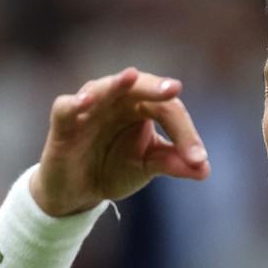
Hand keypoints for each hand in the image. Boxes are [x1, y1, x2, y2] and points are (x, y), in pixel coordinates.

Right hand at [30, 68, 209, 215]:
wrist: (79, 190)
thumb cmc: (115, 168)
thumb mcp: (147, 167)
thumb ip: (172, 164)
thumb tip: (204, 170)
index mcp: (143, 106)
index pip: (168, 110)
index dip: (186, 134)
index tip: (198, 160)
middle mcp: (118, 99)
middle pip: (140, 86)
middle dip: (156, 88)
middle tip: (174, 89)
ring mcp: (90, 107)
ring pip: (103, 88)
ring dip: (116, 83)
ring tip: (130, 77)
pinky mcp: (63, 122)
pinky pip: (66, 107)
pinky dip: (74, 103)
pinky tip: (85, 102)